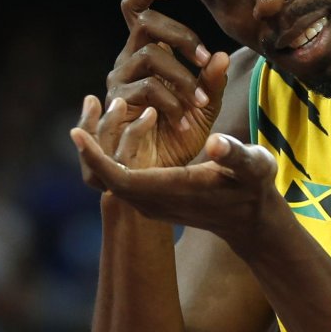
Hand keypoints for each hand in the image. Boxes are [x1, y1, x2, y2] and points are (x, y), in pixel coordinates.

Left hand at [72, 115, 281, 244]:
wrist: (252, 218)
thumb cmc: (255, 185)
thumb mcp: (253, 165)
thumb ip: (234, 154)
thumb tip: (214, 143)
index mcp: (176, 189)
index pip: (121, 178)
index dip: (97, 157)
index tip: (75, 132)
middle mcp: (158, 202)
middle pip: (108, 179)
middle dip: (92, 150)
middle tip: (83, 113)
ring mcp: (155, 205)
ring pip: (112, 181)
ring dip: (100, 153)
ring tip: (94, 118)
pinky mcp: (155, 201)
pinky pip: (122, 182)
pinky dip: (111, 160)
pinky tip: (114, 135)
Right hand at [73, 0, 230, 190]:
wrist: (159, 175)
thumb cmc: (179, 137)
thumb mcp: (205, 108)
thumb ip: (211, 81)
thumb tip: (220, 54)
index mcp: (146, 53)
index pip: (136, 10)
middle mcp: (127, 62)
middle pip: (145, 24)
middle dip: (180, 36)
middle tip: (204, 58)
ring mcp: (118, 82)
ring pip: (149, 56)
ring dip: (182, 77)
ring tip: (201, 103)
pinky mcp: (116, 105)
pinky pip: (144, 90)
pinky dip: (170, 102)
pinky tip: (184, 120)